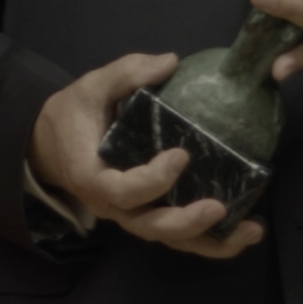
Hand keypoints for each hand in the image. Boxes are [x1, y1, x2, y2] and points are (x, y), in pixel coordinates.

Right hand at [27, 51, 262, 260]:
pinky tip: (243, 233)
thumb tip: (170, 62)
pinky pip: (177, 237)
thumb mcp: (91, 87)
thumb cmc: (74, 115)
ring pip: (168, 238)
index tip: (181, 156)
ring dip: (210, 240)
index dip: (152, 180)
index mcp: (92, 176)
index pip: (121, 190)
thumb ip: (127, 74)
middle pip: (149, 226)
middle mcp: (112, 205)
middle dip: (185, 222)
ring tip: (251, 231)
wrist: (52, 145)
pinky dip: (210, 241)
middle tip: (218, 207)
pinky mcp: (147, 215)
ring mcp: (130, 216)